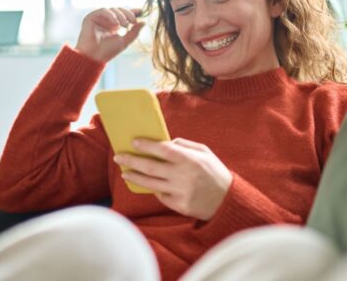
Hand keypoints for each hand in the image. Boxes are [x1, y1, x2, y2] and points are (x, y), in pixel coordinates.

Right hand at [75, 7, 144, 62]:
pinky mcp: (91, 17)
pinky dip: (111, 15)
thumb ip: (134, 32)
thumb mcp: (125, 41)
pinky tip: (116, 23)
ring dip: (121, 15)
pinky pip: (103, 10)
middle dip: (128, 14)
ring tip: (124, 25)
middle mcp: (107, 21)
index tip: (141, 11)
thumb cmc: (107, 52)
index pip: (124, 15)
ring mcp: (99, 18)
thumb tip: (144, 22)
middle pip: (120, 10)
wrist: (93, 57)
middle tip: (134, 21)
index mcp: (114, 26)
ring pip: (113, 9)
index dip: (133, 12)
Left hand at [113, 138, 232, 220]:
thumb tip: (166, 142)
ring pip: (150, 183)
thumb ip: (185, 145)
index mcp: (189, 159)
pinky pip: (160, 195)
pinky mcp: (178, 205)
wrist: (228, 200)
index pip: (162, 149)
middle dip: (132, 160)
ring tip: (124, 172)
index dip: (146, 145)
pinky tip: (147, 184)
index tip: (133, 142)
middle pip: (150, 167)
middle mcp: (182, 175)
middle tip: (119, 157)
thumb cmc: (215, 172)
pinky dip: (154, 189)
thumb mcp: (205, 153)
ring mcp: (179, 192)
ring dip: (134, 177)